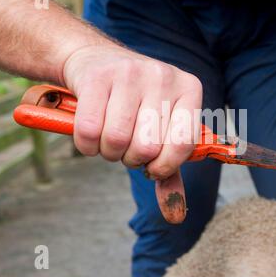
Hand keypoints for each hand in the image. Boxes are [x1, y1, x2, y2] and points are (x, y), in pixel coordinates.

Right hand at [63, 45, 201, 219]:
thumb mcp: (159, 128)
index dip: (164, 166)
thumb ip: (169, 170)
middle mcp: (163, 76)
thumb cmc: (134, 104)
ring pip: (117, 140)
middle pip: (147, 147)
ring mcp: (130, 73)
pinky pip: (89, 132)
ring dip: (108, 153)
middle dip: (132, 159)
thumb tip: (175, 215)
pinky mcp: (97, 77)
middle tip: (127, 147)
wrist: (96, 61)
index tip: (152, 167)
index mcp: (189, 89)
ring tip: (110, 139)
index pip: (184, 143)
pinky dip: (86, 146)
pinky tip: (90, 135)